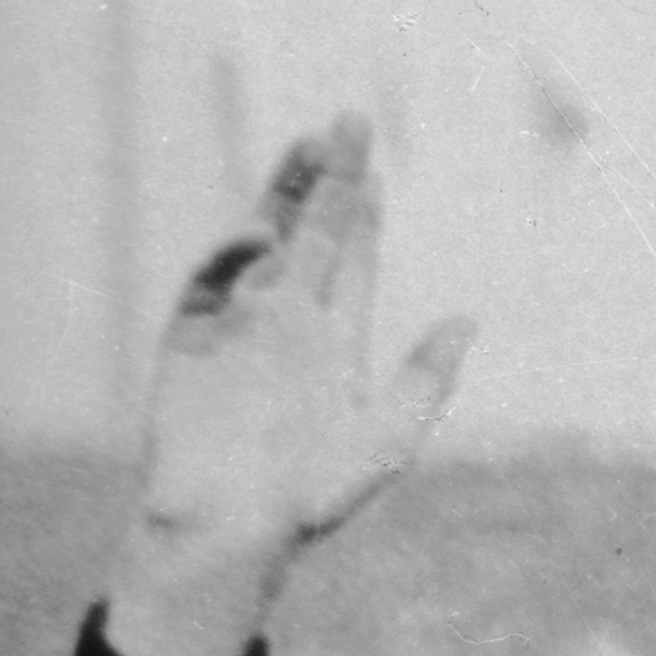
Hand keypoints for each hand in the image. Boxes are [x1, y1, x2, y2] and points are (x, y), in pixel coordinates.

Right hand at [104, 117, 471, 655]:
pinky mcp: (190, 342)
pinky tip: (265, 232)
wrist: (237, 531)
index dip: (364, 214)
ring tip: (310, 147)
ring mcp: (239, 327)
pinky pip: (210, 285)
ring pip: (261, 245)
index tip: (374, 167)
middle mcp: (288, 323)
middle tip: (346, 124)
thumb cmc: (314, 496)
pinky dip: (232, 255)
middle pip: (311, 236)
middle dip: (328, 183)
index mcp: (335, 341)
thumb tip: (465, 319)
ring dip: (284, 196)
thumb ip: (427, 378)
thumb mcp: (390, 438)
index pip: (353, 261)